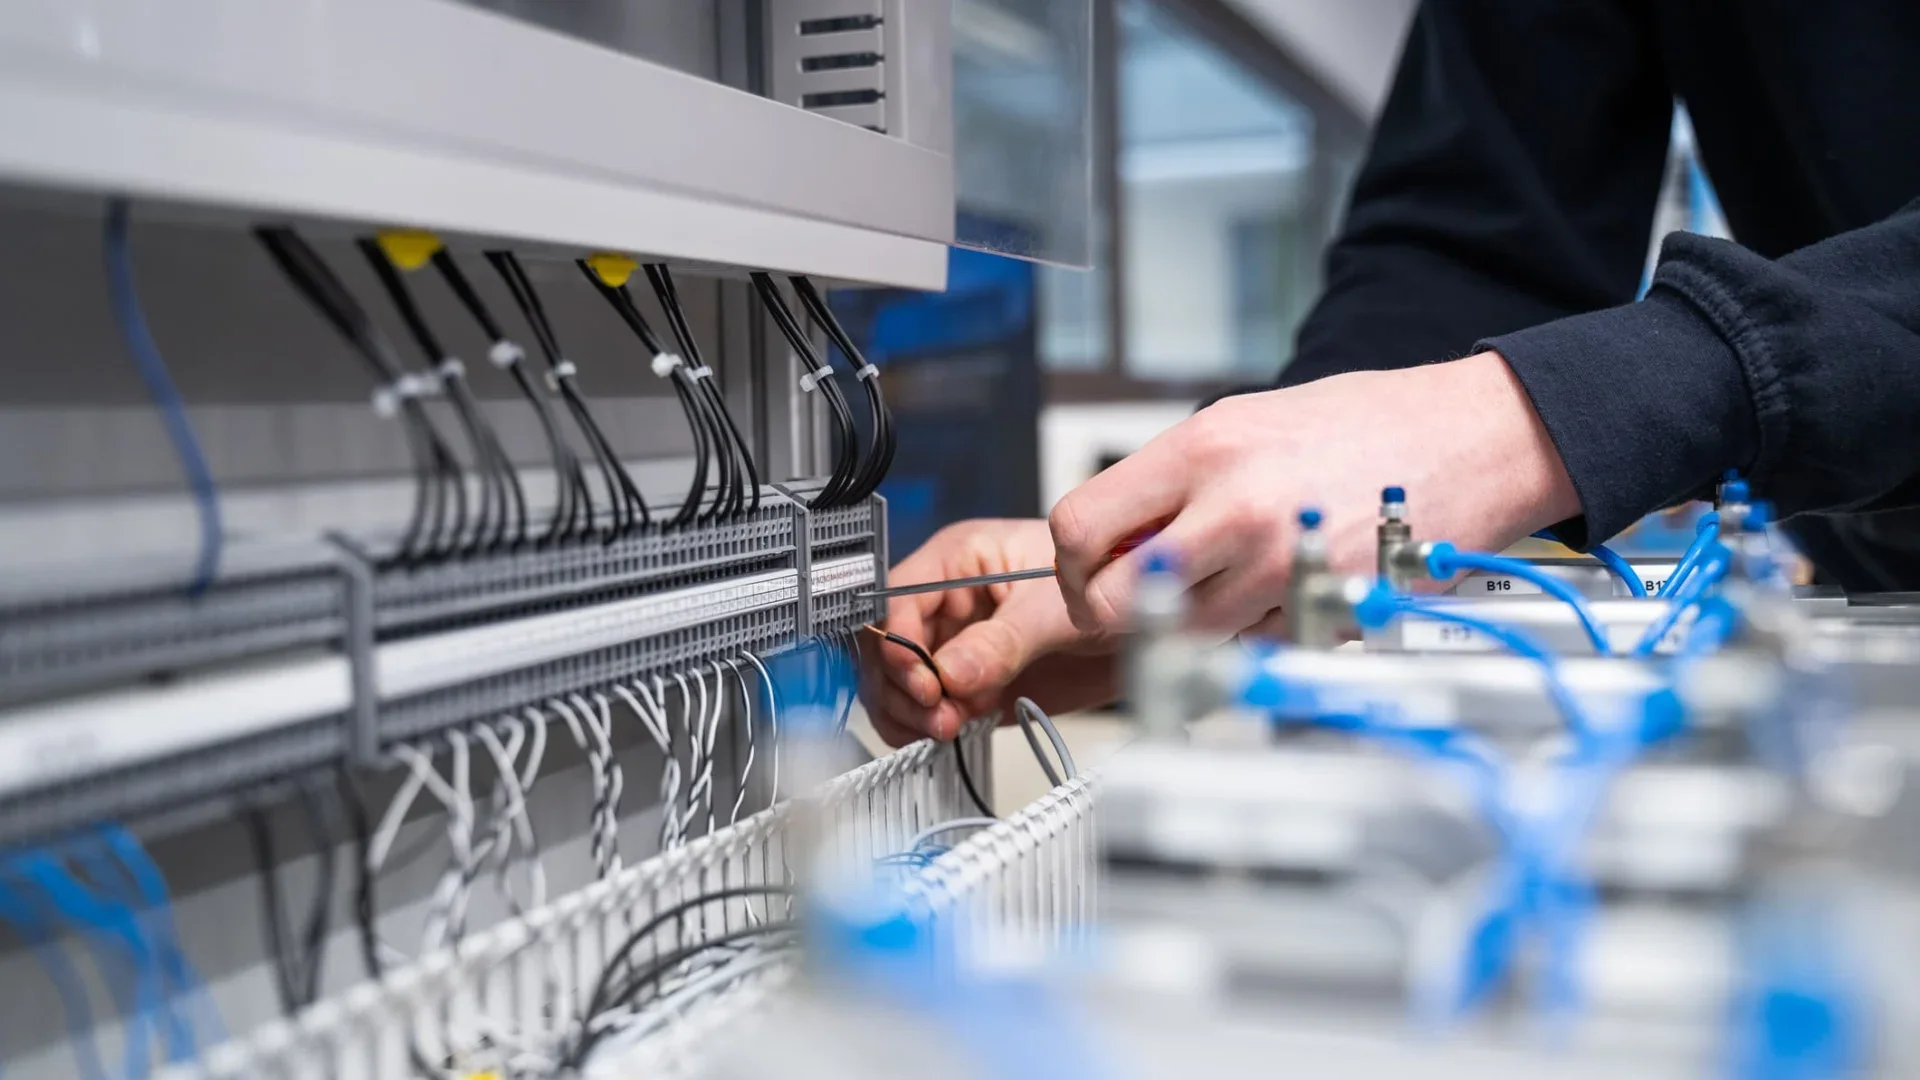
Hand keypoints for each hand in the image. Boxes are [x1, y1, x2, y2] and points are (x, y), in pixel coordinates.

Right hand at [860, 518, 1118, 745]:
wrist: (1154, 625)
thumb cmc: (1114, 581)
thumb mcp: (1057, 610)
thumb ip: (1003, 641)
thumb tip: (953, 672)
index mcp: (960, 560)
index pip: (897, 598)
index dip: (898, 642)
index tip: (923, 680)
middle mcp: (950, 602)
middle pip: (885, 645)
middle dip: (901, 684)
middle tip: (936, 712)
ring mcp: (957, 645)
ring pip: (897, 682)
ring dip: (911, 711)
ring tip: (946, 726)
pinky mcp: (972, 685)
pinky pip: (926, 709)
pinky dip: (926, 727)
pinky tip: (951, 730)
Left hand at [1049, 351, 1580, 635]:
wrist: (1470, 439)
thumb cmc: (1362, 425)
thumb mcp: (1241, 422)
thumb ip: (1166, 482)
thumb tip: (1105, 539)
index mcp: (1202, 451)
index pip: (1076, 529)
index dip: (1071, 563)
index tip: (1088, 570)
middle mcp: (1234, 511)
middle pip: (1111, 605)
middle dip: (1111, 612)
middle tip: (1134, 600)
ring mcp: (1281, 569)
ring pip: (1177, 639)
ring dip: (1183, 627)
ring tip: (1220, 587)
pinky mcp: (1322, 614)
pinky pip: (1247, 651)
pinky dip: (1248, 638)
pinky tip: (1279, 594)